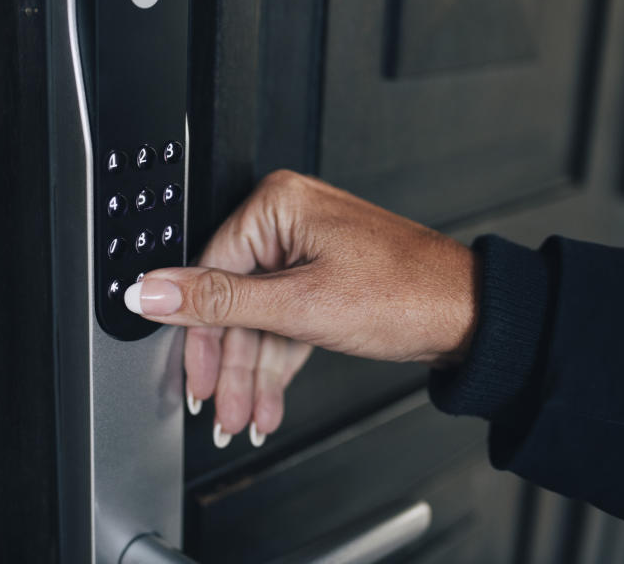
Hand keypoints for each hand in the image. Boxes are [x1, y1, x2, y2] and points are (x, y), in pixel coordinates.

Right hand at [124, 170, 478, 446]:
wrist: (472, 317)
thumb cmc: (407, 294)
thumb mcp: (300, 304)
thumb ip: (218, 301)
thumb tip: (150, 290)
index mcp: (278, 207)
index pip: (210, 271)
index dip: (200, 335)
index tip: (192, 378)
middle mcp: (289, 221)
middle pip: (234, 301)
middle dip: (230, 366)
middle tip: (219, 410)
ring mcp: (307, 250)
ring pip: (260, 319)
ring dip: (252, 374)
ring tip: (244, 416)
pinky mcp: (323, 277)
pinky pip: (285, 321)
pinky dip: (278, 362)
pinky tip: (269, 399)